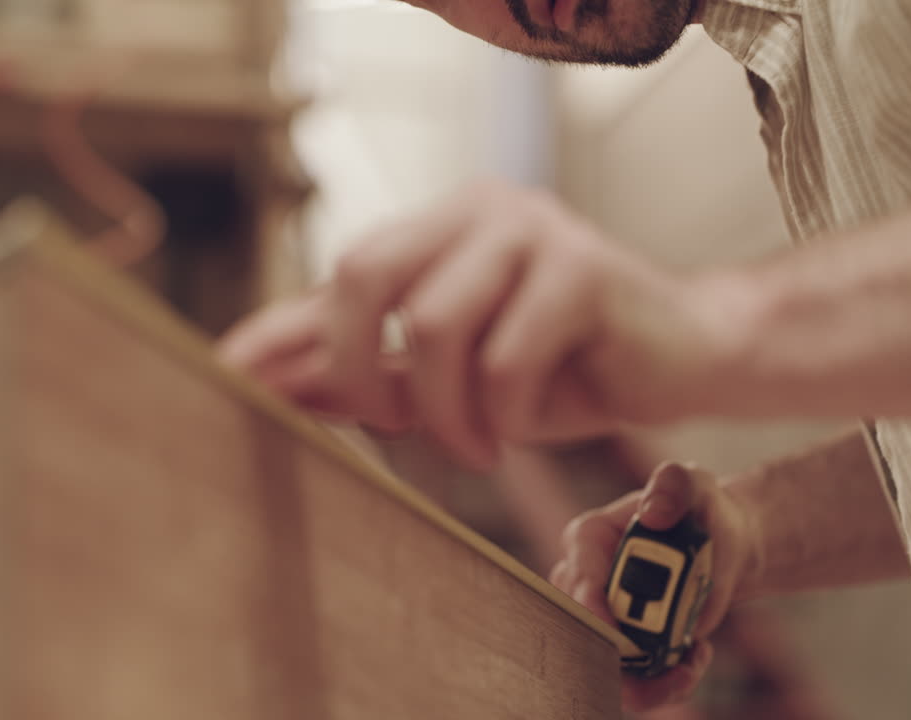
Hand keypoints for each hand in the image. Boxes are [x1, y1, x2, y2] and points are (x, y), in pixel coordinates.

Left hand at [218, 181, 742, 468]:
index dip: (281, 329)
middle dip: (357, 366)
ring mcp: (533, 230)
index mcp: (441, 227)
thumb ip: (367, 373)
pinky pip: (505, 355)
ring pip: (435, 324)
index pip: (343, 270)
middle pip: (367, 272)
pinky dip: (499, 413)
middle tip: (389, 425)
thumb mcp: (449, 379)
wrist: (682, 360)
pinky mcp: (584, 267)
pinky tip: (514, 431)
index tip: (228, 378)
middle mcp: (479, 210)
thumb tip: (267, 385)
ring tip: (472, 443)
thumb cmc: (558, 368)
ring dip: (441, 408)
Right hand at [550, 462, 761, 711]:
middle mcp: (584, 580)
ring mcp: (602, 617)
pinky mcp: (625, 646)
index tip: (613, 625)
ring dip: (643, 680)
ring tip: (688, 668)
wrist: (722, 546)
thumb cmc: (699, 508)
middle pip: (579, 624)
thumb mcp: (694, 484)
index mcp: (590, 537)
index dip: (589, 600)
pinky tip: (696, 658)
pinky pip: (632, 680)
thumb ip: (673, 486)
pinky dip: (663, 683)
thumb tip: (653, 514)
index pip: (578, 570)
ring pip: (601, 663)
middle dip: (614, 651)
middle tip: (664, 660)